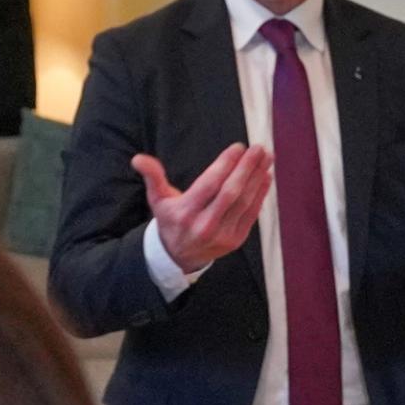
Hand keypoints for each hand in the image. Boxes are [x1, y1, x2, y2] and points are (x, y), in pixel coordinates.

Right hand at [137, 144, 273, 276]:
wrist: (179, 256)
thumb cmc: (170, 220)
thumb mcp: (157, 200)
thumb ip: (152, 177)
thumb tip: (138, 159)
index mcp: (185, 213)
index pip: (209, 185)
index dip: (225, 165)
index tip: (238, 147)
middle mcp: (204, 225)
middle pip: (230, 193)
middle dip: (246, 168)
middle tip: (258, 148)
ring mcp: (222, 235)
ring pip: (244, 202)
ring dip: (257, 178)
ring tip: (266, 158)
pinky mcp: (236, 240)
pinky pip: (251, 214)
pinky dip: (260, 195)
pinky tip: (265, 177)